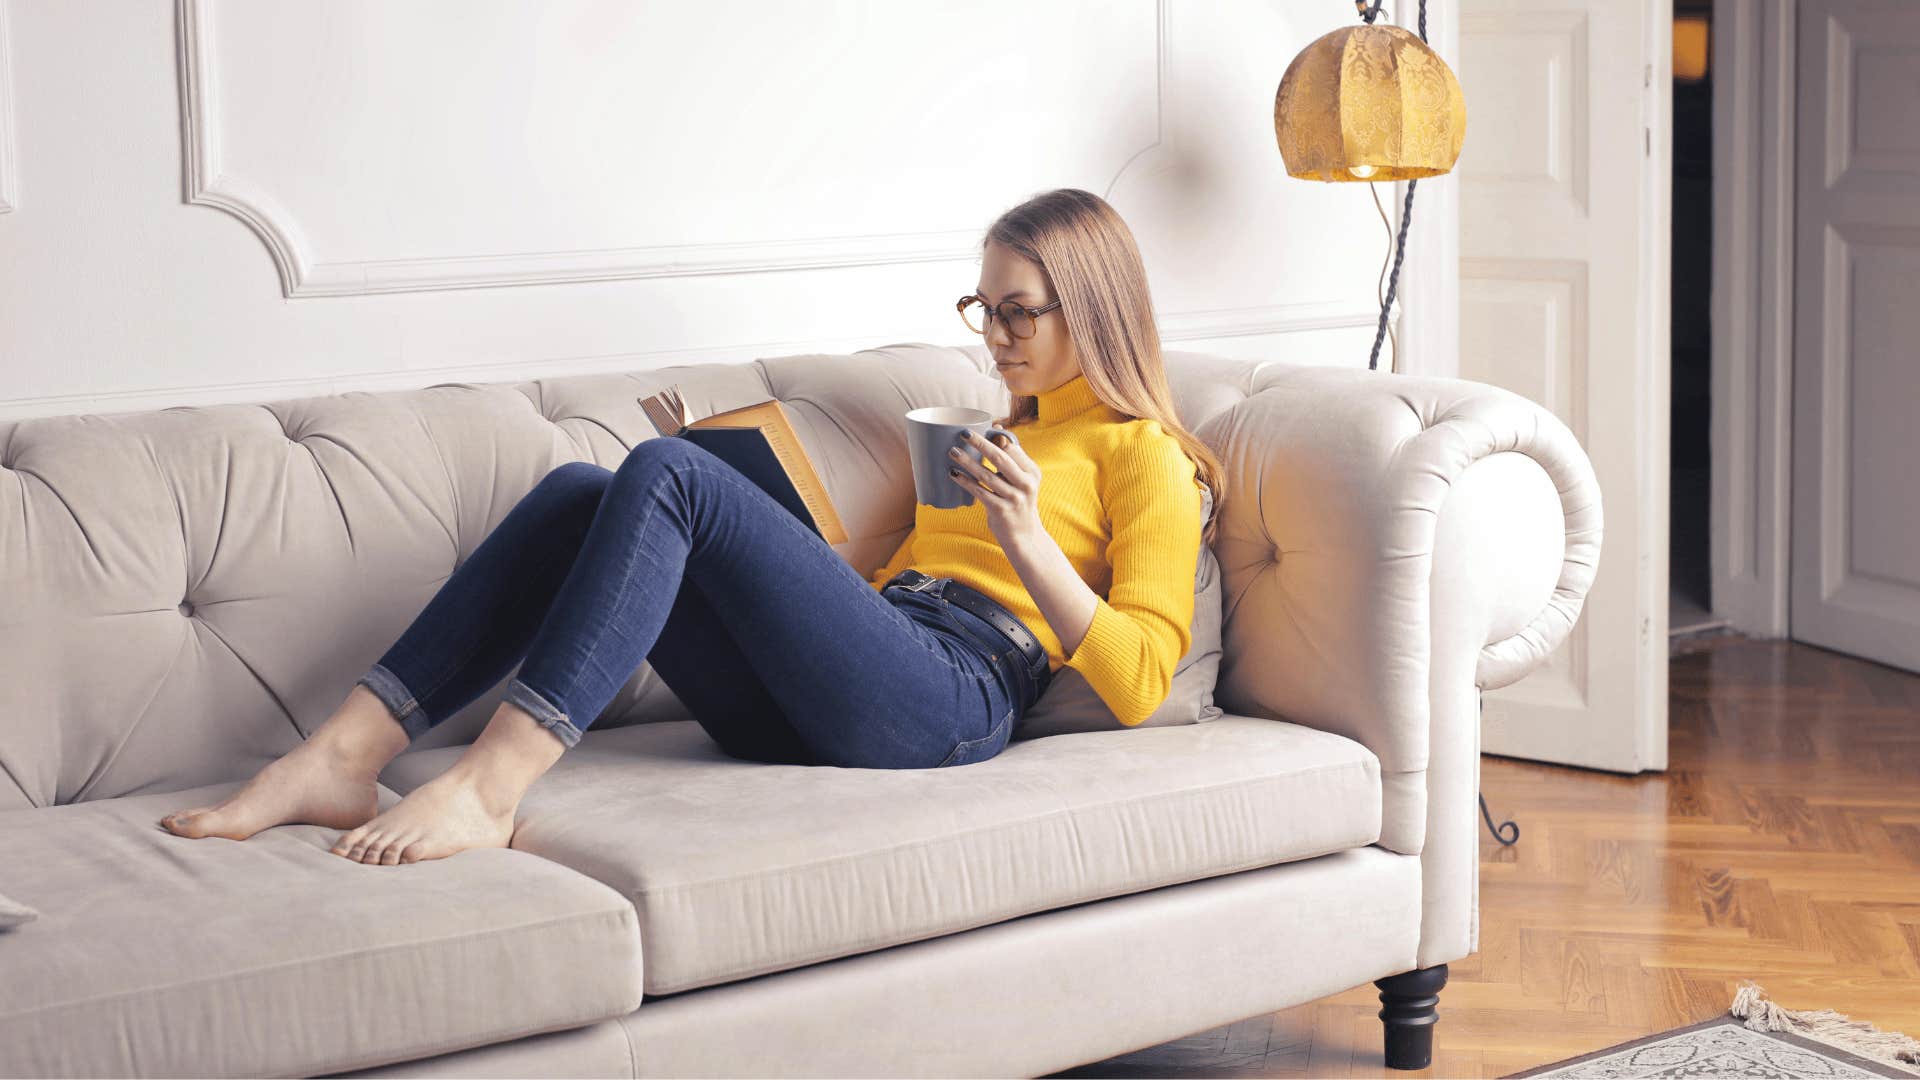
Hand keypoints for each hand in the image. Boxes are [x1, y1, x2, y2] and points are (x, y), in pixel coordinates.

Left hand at [948, 429, 1043, 552]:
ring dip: (968, 462)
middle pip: (1000, 458)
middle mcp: (1026, 483)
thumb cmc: (1018, 502)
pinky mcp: (1001, 510)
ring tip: (953, 452)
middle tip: (964, 434)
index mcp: (1032, 471)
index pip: (1013, 448)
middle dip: (981, 444)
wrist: (1025, 537)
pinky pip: (980, 492)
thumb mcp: (1022, 480)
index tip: (979, 428)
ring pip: (986, 475)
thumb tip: (996, 429)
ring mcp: (1014, 498)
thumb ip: (1011, 459)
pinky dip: (965, 482)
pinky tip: (954, 474)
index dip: (996, 436)